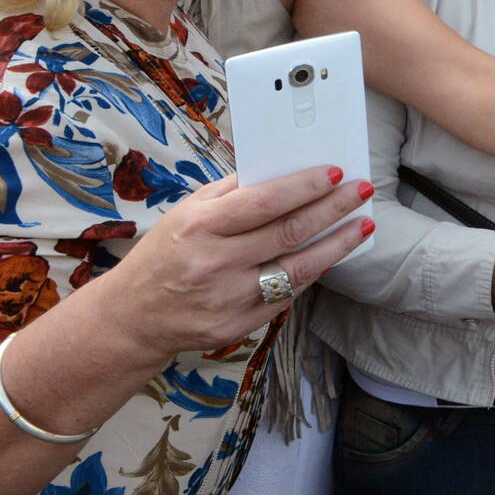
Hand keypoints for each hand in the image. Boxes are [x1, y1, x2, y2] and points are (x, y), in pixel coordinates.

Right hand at [89, 166, 370, 363]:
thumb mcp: (186, 212)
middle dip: (333, 208)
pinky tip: (332, 254)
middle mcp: (214, 263)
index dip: (305, 186)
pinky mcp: (237, 326)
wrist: (131, 316)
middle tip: (362, 191)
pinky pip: (287, 295)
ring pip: (297, 268)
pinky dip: (313, 272)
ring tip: (363, 224)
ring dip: (337, 244)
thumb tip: (284, 169)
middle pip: (288, 232)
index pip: (264, 202)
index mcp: (199, 227)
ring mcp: (227, 298)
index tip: (336, 172)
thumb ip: (231, 192)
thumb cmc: (165, 254)